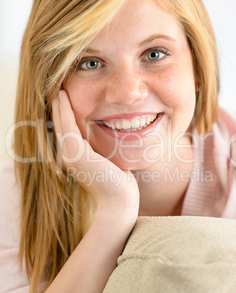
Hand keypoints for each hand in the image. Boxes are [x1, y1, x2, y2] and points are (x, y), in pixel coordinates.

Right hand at [52, 90, 139, 215]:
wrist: (120, 202)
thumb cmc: (120, 184)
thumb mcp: (110, 161)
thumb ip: (105, 149)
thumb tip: (115, 136)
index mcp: (76, 159)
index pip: (68, 132)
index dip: (65, 115)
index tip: (66, 99)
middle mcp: (68, 157)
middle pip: (60, 127)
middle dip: (59, 108)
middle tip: (59, 90)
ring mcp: (70, 156)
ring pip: (60, 124)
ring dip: (58, 105)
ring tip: (59, 90)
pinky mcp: (76, 153)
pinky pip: (67, 125)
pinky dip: (63, 110)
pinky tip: (63, 96)